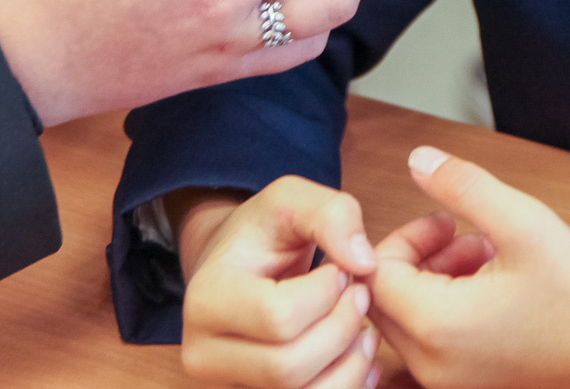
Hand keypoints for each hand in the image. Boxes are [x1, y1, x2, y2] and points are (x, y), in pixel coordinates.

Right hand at [179, 178, 381, 388]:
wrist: (237, 265)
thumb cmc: (263, 233)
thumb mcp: (291, 199)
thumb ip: (331, 215)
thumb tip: (365, 263)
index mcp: (207, 299)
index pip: (278, 317)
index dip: (326, 294)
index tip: (340, 270)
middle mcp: (204, 353)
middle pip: (287, 367)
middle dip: (341, 330)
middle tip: (360, 297)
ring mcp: (229, 385)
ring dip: (349, 367)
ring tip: (364, 329)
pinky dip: (345, 388)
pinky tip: (357, 357)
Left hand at [367, 147, 569, 388]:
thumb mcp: (522, 221)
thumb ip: (463, 185)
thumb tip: (417, 160)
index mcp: (437, 326)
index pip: (376, 273)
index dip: (406, 237)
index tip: (448, 222)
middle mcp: (432, 364)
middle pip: (383, 301)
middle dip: (418, 259)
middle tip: (464, 238)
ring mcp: (447, 383)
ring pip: (406, 323)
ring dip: (433, 283)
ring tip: (485, 260)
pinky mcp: (464, 387)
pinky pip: (429, 346)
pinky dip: (446, 312)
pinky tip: (490, 291)